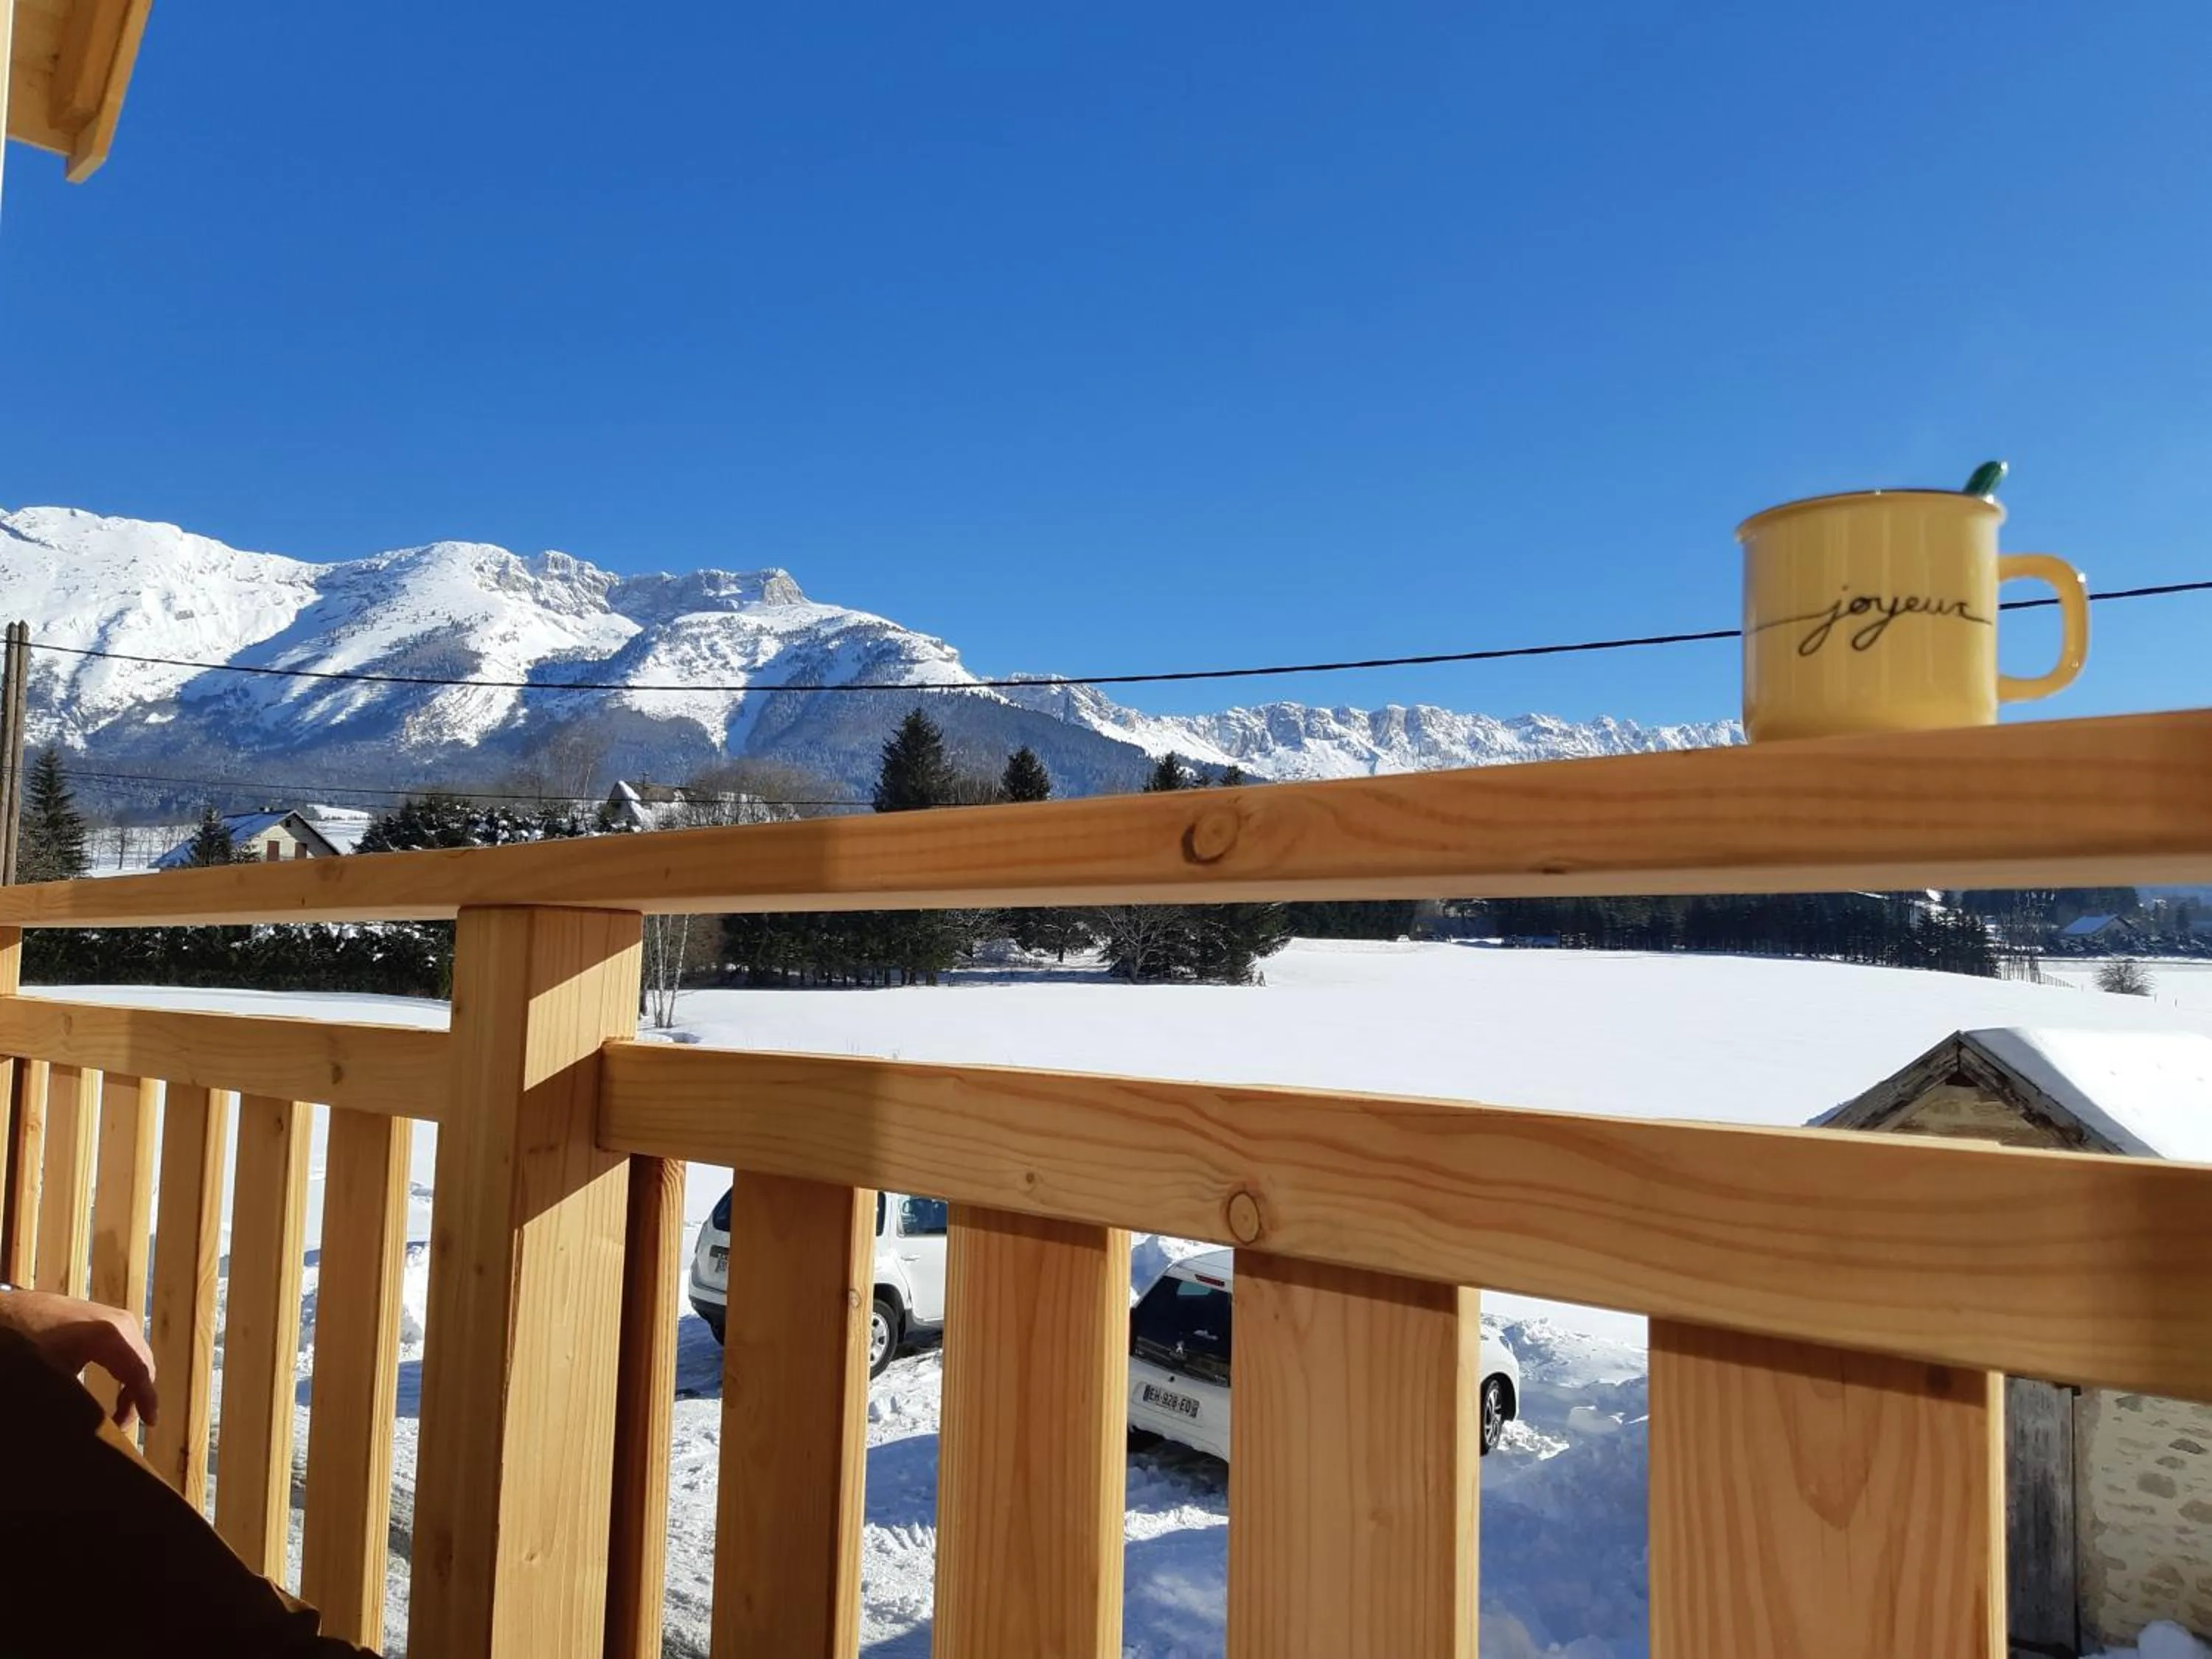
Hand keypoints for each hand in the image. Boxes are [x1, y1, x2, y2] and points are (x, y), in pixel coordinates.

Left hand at [0, 1289, 159, 1431]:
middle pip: (143, 1366)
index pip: (139, 1371)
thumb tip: (93, 1429)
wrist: (14, 1310)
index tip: (151, 1424)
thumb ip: (78, 1400)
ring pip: (138, 1359)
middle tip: (121, 1427)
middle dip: (138, 1399)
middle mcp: (122, 1324)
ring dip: (133, 1387)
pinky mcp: (112, 1322)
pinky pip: (130, 1352)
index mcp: (109, 1335)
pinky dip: (128, 1374)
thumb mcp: (50, 1375)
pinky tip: (120, 1393)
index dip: (147, 1400)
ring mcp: (119, 1320)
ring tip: (119, 1416)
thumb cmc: (28, 1342)